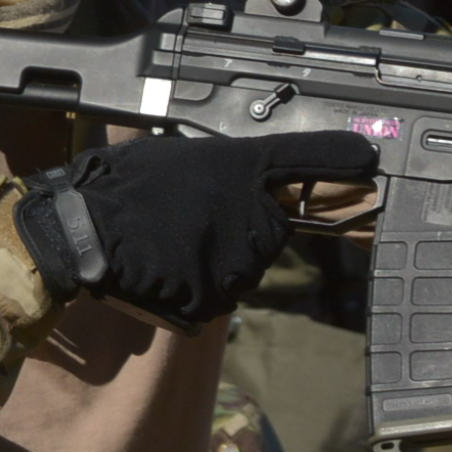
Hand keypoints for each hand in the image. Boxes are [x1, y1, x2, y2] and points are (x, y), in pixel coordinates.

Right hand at [16, 130, 381, 323]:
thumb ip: (220, 166)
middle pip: (271, 228)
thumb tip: (240, 173)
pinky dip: (197, 288)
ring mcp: (239, 259)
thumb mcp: (174, 155)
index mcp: (239, 169)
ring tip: (170, 243)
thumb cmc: (118, 188)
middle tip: (189, 218)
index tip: (370, 160)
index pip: (303, 159)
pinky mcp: (221, 297)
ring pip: (245, 266)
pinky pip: (219, 294)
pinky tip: (166, 269)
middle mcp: (250, 213)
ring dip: (217, 260)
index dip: (339, 159)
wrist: (81, 235)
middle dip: (241, 227)